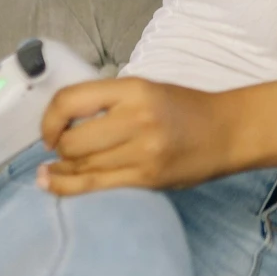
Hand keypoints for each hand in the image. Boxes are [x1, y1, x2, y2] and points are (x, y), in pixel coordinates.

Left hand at [37, 76, 227, 193]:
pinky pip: (95, 186)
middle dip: (58, 147)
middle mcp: (136, 119)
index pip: (70, 101)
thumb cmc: (185, 108)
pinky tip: (51, 183)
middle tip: (63, 149)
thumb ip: (108, 101)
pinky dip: (67, 186)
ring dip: (62, 168)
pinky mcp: (147, 178)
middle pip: (72, 141)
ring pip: (81, 166)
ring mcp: (142, 152)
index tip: (49, 129)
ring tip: (53, 170)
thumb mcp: (146, 89)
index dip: (49, 119)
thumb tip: (62, 122)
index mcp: (133, 90)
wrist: (227, 132)